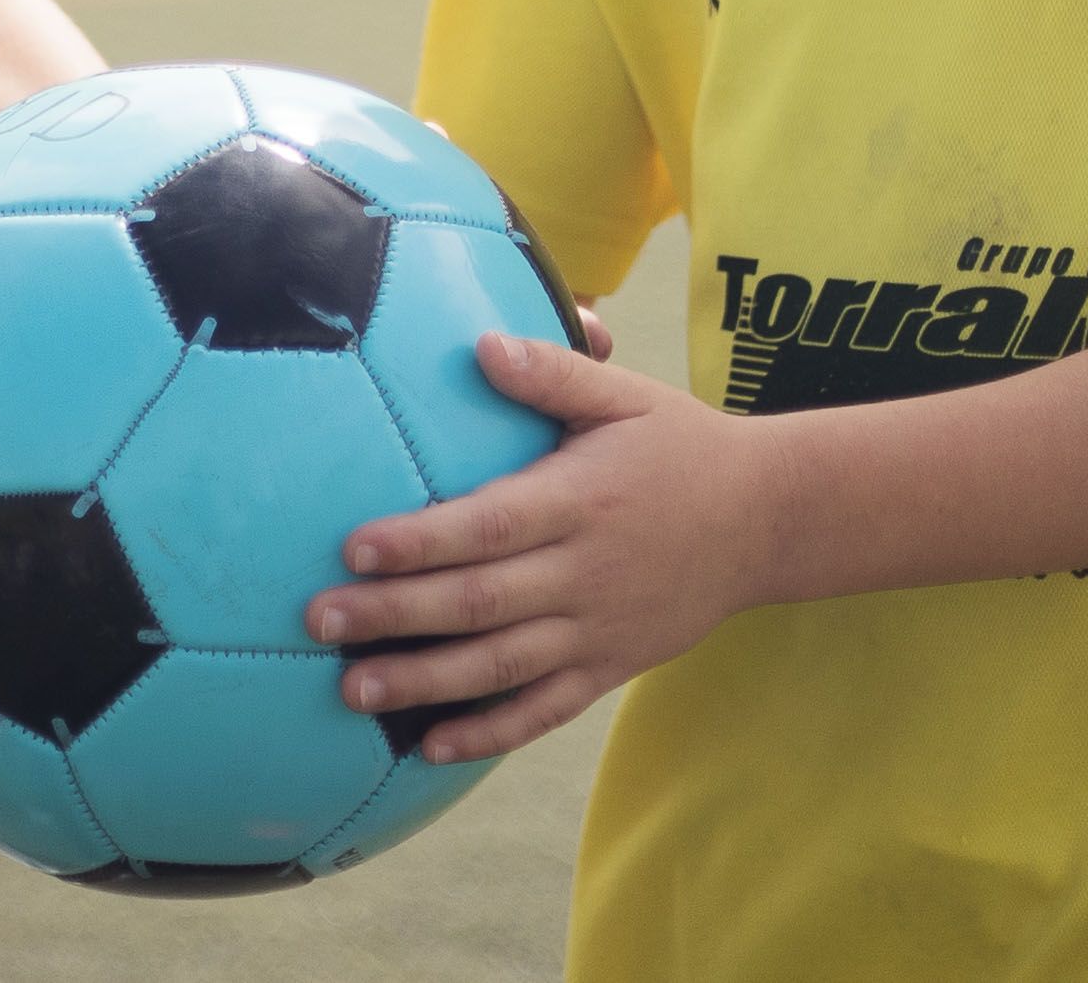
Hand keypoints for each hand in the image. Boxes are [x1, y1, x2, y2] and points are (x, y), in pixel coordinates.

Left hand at [303, 330, 764, 763]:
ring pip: (502, 665)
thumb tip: (480, 344)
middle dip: (395, 615)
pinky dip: (489, 731)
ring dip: (425, 681)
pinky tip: (432, 745)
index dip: (421, 541)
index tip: (355, 548)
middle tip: (320, 621)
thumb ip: (553, 374)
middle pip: (480, 601)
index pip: (489, 525)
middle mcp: (584, 572)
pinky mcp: (610, 667)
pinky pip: (544, 711)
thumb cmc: (681, 446)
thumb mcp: (627, 397)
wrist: (767, 521)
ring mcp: (598, 629)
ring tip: (355, 690)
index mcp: (579, 501)